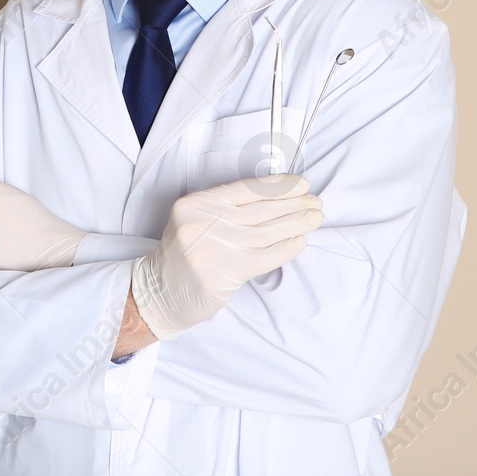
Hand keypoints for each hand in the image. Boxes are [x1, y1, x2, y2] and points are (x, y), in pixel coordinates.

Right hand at [131, 174, 321, 339]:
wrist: (159, 292)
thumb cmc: (184, 253)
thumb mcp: (196, 219)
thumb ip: (227, 208)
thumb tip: (276, 198)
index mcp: (197, 202)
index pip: (246, 188)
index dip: (278, 185)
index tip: (300, 183)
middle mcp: (204, 221)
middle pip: (260, 209)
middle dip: (293, 204)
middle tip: (316, 201)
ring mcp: (213, 248)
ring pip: (267, 231)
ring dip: (296, 224)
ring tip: (315, 218)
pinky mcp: (223, 275)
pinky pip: (265, 257)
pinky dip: (286, 248)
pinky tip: (300, 241)